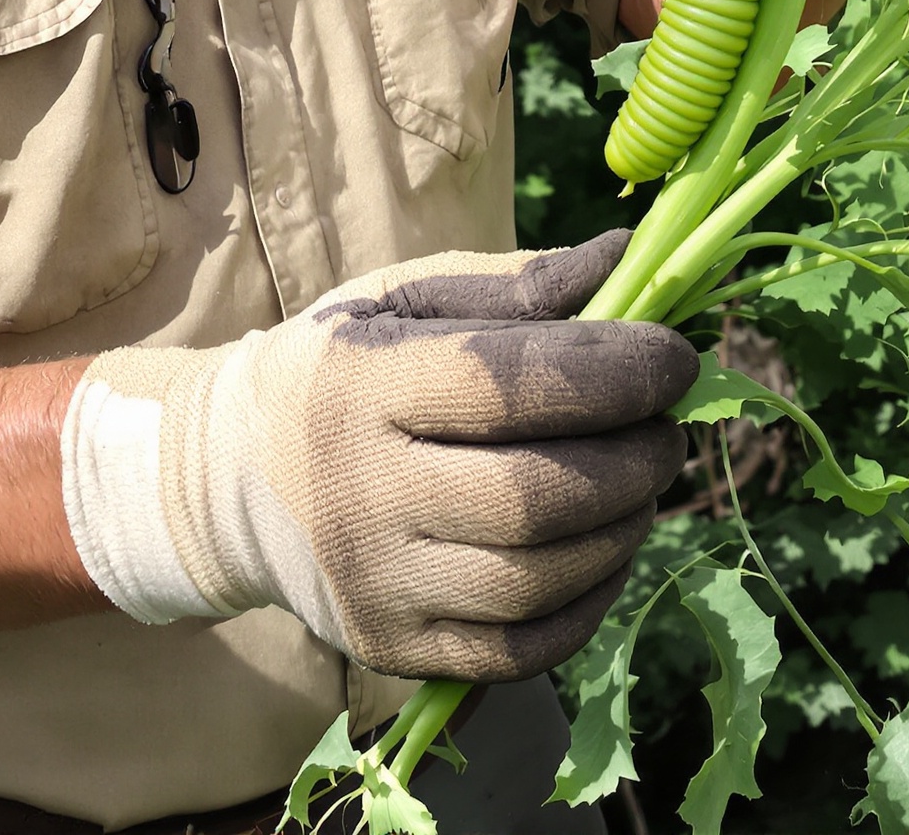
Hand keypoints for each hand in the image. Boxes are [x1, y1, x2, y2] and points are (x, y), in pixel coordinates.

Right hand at [62, 233, 695, 679]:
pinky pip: (522, 650)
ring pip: (538, 581)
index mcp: (362, 386)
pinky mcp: (394, 650)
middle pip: (536, 498)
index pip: (511, 386)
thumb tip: (627, 259)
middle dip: (634, 458)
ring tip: (642, 480)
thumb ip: (515, 284)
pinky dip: (589, 600)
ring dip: (623, 528)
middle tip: (668, 426)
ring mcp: (377, 586)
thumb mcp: (405, 298)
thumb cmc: (342, 366)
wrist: (232, 476)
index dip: (616, 371)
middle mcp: (361, 495)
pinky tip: (605, 547)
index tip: (676, 354)